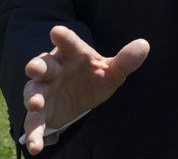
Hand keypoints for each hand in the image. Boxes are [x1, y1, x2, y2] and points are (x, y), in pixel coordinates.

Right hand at [21, 26, 149, 154]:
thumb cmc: (93, 77)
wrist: (79, 97)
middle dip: (37, 66)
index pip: (69, 44)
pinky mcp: (40, 111)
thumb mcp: (111, 71)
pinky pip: (34, 121)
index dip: (63, 38)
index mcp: (72, 54)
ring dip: (32, 98)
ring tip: (35, 105)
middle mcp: (54, 69)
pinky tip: (35, 146)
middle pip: (44, 64)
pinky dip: (33, 133)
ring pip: (33, 91)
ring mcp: (44, 89)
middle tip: (34, 68)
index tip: (57, 31)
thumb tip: (144, 45)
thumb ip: (125, 61)